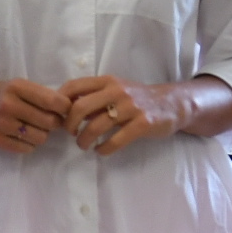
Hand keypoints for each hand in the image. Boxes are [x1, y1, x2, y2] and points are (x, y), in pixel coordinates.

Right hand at [0, 77, 71, 154]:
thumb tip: (70, 111)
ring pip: (40, 138)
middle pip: (49, 122)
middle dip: (54, 123)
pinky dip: (29, 144)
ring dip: (42, 135)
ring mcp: (1, 124)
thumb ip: (42, 96)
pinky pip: (27, 149)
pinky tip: (22, 135)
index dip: (65, 108)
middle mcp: (8, 105)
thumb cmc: (1, 93)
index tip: (63, 110)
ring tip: (33, 127)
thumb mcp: (19, 85)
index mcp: (17, 87)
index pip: (53, 101)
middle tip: (47, 120)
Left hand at [58, 76, 180, 155]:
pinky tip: (100, 151)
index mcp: (107, 81)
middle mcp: (117, 91)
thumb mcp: (115, 91)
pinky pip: (116, 140)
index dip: (60, 103)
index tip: (59, 116)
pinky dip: (103, 149)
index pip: (73, 86)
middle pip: (80, 107)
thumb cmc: (137, 99)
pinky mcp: (142, 124)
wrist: (172, 104)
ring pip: (96, 126)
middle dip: (70, 124)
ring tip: (83, 146)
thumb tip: (66, 109)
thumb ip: (93, 98)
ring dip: (84, 140)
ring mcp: (130, 107)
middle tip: (71, 133)